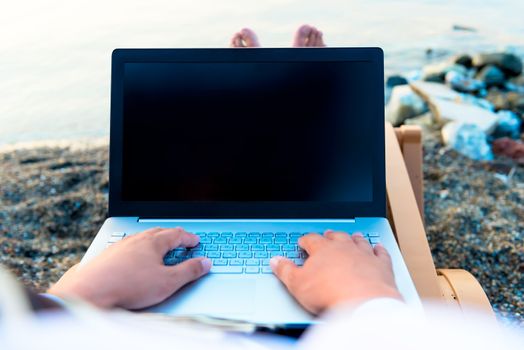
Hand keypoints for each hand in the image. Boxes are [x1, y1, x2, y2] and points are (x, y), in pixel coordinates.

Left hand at [48, 227, 210, 308]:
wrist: (90, 292)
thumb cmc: (129, 286)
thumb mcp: (168, 282)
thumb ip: (189, 271)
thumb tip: (205, 263)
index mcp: (153, 242)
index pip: (177, 234)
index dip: (189, 238)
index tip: (195, 241)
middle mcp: (136, 239)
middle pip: (159, 232)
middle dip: (172, 236)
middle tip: (180, 240)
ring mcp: (120, 246)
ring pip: (141, 238)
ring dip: (154, 241)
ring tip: (159, 247)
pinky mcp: (107, 256)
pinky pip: (127, 246)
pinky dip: (137, 249)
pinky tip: (134, 258)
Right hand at [270, 230, 401, 314]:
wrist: (362, 302)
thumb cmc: (329, 294)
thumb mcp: (298, 284)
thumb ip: (285, 271)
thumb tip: (275, 262)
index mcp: (322, 249)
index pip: (311, 239)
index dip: (306, 240)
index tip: (303, 241)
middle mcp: (344, 247)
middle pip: (336, 237)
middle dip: (331, 236)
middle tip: (328, 234)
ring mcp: (364, 254)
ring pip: (358, 241)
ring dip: (355, 238)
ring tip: (353, 235)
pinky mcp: (381, 265)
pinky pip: (381, 253)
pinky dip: (379, 249)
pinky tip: (379, 247)